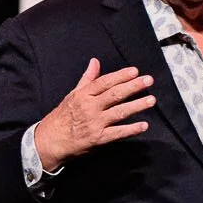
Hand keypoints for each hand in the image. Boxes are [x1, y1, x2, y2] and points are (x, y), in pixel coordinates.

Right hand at [33, 58, 154, 171]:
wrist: (50, 141)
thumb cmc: (62, 117)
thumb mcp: (72, 95)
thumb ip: (87, 79)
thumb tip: (95, 62)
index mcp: (83, 95)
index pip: (105, 82)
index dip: (121, 76)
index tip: (135, 71)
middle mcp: (89, 108)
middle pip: (115, 95)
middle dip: (133, 87)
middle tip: (148, 80)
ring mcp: (95, 123)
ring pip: (119, 112)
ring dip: (136, 106)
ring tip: (151, 100)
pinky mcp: (98, 139)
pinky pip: (118, 133)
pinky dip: (131, 129)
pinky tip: (144, 125)